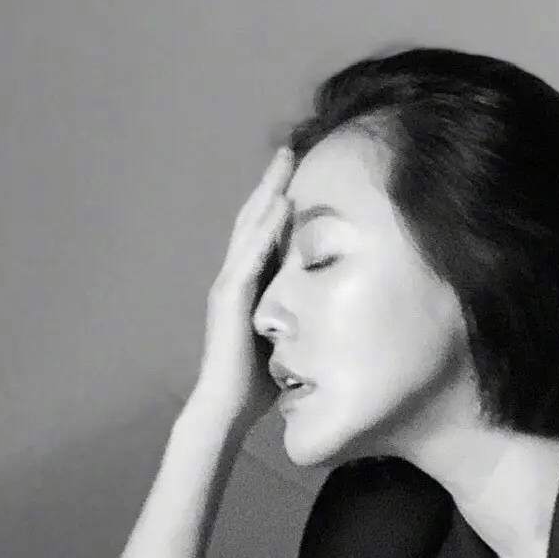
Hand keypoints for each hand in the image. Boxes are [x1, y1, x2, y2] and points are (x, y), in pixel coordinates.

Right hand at [187, 147, 294, 430]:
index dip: (278, 204)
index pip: (264, 234)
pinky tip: (280, 207)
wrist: (226, 407)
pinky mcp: (230, 299)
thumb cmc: (256, 383)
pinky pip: (250, 256)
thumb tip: (333, 317)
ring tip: (285, 164)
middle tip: (290, 150)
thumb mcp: (287, 341)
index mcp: (248, 286)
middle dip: (271, 184)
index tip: (298, 175)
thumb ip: (300, 321)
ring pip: (249, 229)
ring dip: (267, 194)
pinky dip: (265, 230)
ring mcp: (229, 285)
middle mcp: (235, 277)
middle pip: (254, 219)